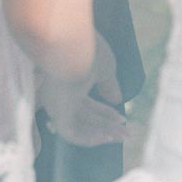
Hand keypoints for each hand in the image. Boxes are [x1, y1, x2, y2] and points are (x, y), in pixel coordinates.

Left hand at [38, 32, 125, 147]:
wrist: (68, 43)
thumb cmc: (87, 49)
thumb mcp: (105, 66)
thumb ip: (109, 85)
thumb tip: (117, 99)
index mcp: (70, 76)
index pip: (87, 100)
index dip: (105, 111)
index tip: (122, 118)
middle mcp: (60, 90)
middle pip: (84, 114)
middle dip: (107, 125)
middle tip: (126, 134)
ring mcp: (56, 101)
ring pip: (79, 123)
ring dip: (101, 133)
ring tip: (121, 137)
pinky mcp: (54, 110)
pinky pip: (70, 132)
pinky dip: (88, 138)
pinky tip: (106, 138)